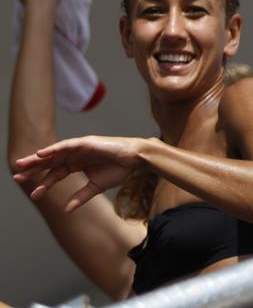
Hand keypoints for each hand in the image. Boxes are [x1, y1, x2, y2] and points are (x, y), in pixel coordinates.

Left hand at [12, 136, 147, 210]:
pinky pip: (65, 146)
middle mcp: (75, 155)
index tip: (33, 195)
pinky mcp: (85, 142)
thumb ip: (81, 196)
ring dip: (37, 159)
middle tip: (16, 177)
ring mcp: (79, 148)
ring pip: (54, 154)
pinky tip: (41, 154)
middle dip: (33, 169)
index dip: (44, 184)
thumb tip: (66, 210)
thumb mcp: (96, 187)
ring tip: (22, 165)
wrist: (135, 159)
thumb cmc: (119, 170)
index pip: (55, 174)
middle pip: (50, 163)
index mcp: (77, 164)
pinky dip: (53, 149)